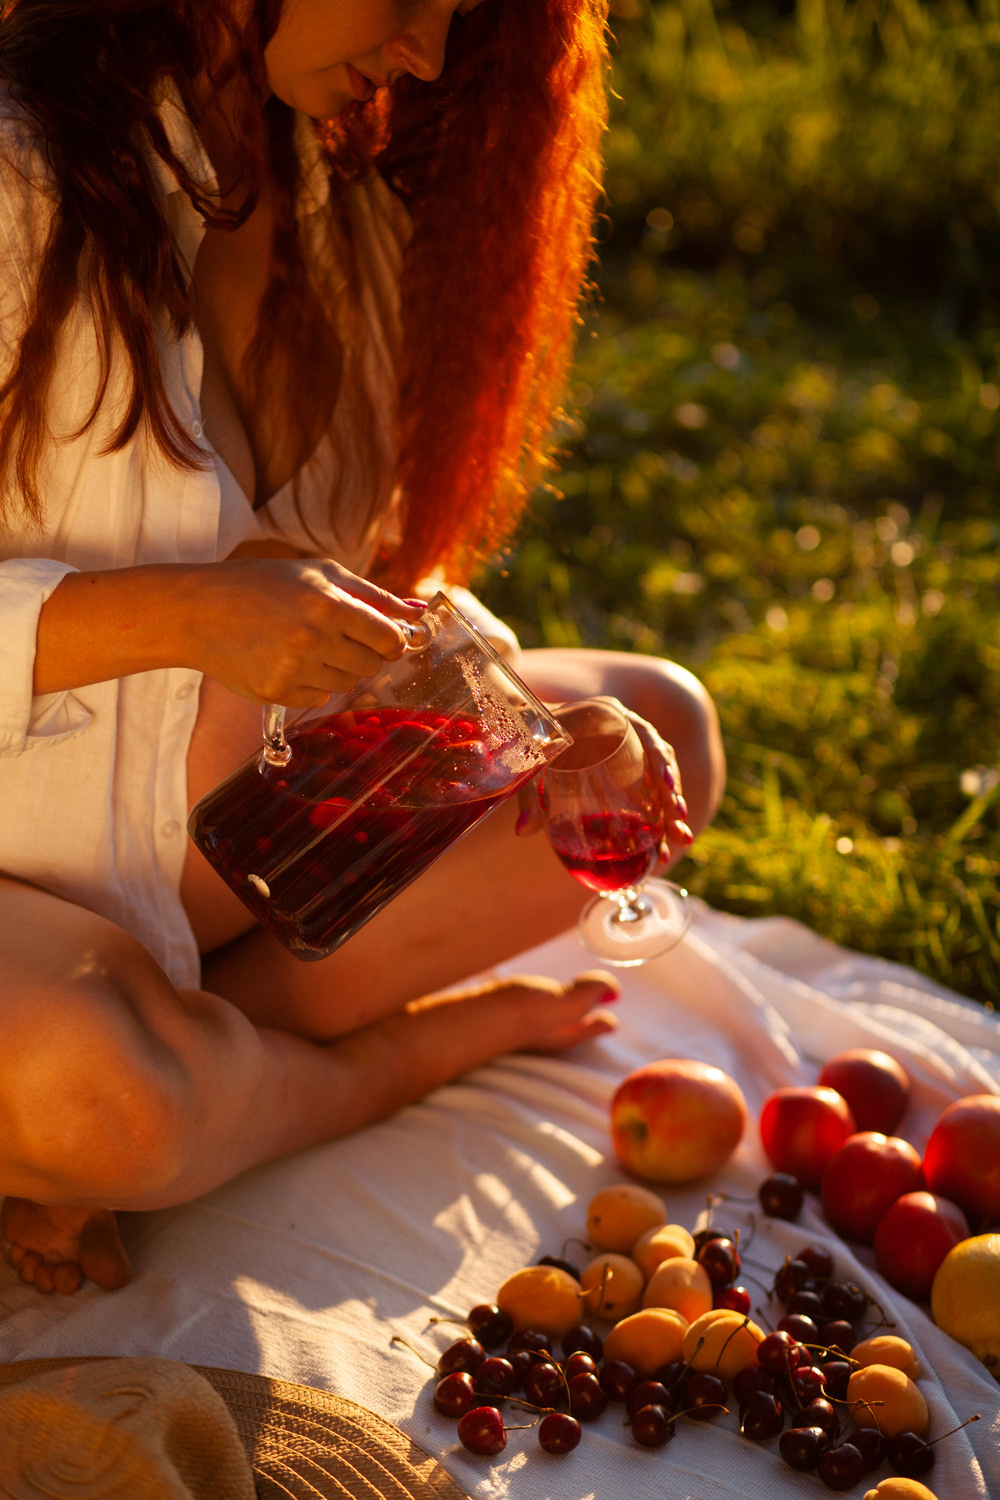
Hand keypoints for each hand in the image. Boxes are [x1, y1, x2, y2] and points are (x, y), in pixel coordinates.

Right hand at [182, 556, 425, 706]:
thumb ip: (374, 595)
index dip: (391, 639)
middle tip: (335, 634)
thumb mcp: (318, 573)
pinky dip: (311, 682)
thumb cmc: (262, 584)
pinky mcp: (277, 693)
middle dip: (363, 652)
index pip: (390, 639)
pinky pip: (319, 697)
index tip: (382, 635)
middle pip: (372, 665)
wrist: (198, 611)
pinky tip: (285, 659)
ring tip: (304, 643)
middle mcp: (313, 640)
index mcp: (328, 604)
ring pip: (347, 683)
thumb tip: (420, 614)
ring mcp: (294, 670)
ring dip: (337, 666)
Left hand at [514, 699, 693, 857]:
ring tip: (680, 839)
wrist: (530, 728)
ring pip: (660, 780)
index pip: (645, 734)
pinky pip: (649, 793)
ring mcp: (630, 751)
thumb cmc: (532, 739)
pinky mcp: (628, 772)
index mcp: (609, 714)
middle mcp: (625, 730)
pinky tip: (662, 847)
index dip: (660, 759)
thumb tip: (522, 832)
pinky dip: (656, 818)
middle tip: (679, 823)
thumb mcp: (532, 762)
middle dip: (673, 794)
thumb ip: (529, 793)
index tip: (668, 785)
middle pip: (660, 761)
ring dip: (671, 810)